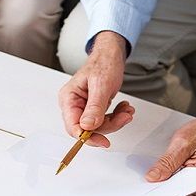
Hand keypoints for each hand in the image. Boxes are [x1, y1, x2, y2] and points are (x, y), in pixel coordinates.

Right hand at [57, 32, 133, 146]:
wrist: (111, 54)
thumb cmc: (104, 63)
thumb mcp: (101, 84)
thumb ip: (94, 107)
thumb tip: (87, 127)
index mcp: (69, 98)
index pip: (73, 126)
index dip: (87, 137)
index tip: (103, 141)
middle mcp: (74, 104)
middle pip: (87, 129)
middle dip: (109, 125)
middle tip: (124, 117)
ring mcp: (84, 107)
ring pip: (98, 126)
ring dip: (115, 120)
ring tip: (126, 110)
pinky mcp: (94, 108)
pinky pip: (104, 119)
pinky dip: (116, 116)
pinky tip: (124, 108)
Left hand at [145, 108, 195, 182]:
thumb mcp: (182, 143)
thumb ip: (168, 162)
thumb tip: (154, 177)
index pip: (176, 189)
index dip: (160, 187)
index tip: (149, 181)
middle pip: (175, 188)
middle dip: (162, 181)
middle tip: (152, 174)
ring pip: (175, 183)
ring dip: (166, 176)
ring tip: (160, 168)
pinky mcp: (193, 175)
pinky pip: (178, 178)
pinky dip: (170, 172)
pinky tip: (166, 167)